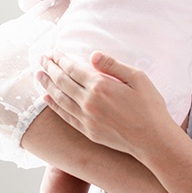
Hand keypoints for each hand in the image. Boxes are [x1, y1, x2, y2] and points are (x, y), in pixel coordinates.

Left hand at [36, 51, 174, 156]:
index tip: (53, 52)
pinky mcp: (88, 131)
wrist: (153, 141)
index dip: (61, 59)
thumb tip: (92, 55)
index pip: (73, 69)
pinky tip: (47, 98)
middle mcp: (89, 102)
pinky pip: (65, 115)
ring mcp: (86, 118)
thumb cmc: (150, 107)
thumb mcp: (138, 78)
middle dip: (49, 68)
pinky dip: (53, 105)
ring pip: (59, 98)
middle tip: (40, 59)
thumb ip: (113, 65)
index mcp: (101, 86)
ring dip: (46, 85)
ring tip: (38, 75)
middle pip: (62, 82)